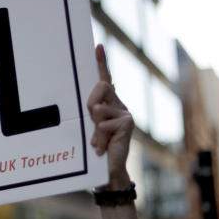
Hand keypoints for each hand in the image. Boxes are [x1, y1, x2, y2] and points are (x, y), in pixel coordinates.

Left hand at [87, 44, 133, 189]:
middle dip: (90, 102)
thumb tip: (93, 106)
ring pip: (98, 109)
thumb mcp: (90, 128)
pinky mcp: (128, 123)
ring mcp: (125, 113)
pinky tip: (103, 147)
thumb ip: (91, 114)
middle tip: (91, 121)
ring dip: (93, 128)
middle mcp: (118, 105)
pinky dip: (99, 137)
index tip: (98, 46)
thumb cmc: (96, 149)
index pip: (104, 80)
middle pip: (100, 87)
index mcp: (108, 104)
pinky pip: (103, 123)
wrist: (109, 171)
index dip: (101, 62)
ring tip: (97, 142)